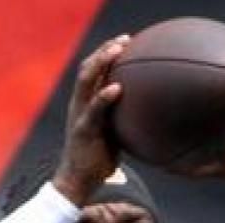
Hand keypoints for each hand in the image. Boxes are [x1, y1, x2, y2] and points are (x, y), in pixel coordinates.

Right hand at [51, 35, 129, 204]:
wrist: (78, 181)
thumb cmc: (98, 158)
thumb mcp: (112, 133)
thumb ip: (121, 119)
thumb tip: (147, 114)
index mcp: (85, 103)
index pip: (93, 70)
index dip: (105, 53)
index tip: (124, 41)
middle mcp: (79, 104)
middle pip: (89, 68)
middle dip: (105, 51)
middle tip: (124, 40)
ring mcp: (79, 115)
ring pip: (87, 81)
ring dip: (102, 63)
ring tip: (118, 51)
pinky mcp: (83, 130)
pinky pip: (94, 110)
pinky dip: (104, 96)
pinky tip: (117, 88)